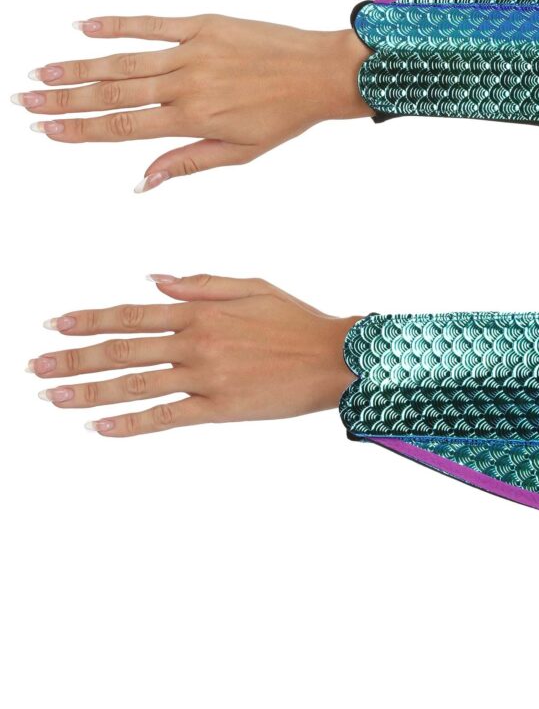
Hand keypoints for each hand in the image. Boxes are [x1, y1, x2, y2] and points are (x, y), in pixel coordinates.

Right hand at [13, 14, 373, 189]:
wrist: (320, 73)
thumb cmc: (284, 117)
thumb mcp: (239, 153)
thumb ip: (186, 162)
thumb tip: (141, 182)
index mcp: (193, 120)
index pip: (124, 126)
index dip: (81, 130)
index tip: (48, 132)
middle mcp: (186, 85)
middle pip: (112, 92)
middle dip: (64, 100)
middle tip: (26, 102)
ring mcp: (193, 52)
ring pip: (124, 59)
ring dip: (78, 66)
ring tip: (43, 72)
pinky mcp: (204, 25)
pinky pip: (152, 23)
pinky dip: (116, 24)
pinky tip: (84, 26)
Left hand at [27, 275, 360, 436]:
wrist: (333, 358)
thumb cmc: (296, 320)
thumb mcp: (251, 286)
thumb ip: (201, 284)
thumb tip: (155, 281)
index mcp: (201, 311)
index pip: (132, 314)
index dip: (89, 320)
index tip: (55, 325)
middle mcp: (196, 342)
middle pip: (122, 350)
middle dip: (73, 359)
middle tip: (36, 367)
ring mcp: (206, 376)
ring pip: (135, 384)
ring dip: (89, 392)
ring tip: (53, 396)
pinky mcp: (219, 408)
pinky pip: (167, 416)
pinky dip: (131, 423)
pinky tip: (101, 427)